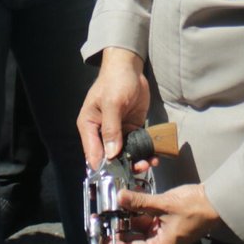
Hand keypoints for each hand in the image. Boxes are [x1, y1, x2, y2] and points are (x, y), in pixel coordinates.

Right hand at [78, 47, 150, 166]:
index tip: (117, 176)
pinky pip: (136, 144)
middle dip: (124, 165)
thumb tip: (112, 153)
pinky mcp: (131, 128)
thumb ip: (111, 128)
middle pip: (110, 157)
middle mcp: (101, 132)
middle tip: (139, 168)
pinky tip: (154, 155)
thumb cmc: (115, 80)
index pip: (93, 153)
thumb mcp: (112, 103)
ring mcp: (117, 131)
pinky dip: (144, 151)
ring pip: (124, 153)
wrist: (130, 67)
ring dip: (136, 160)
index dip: (104, 167)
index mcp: (89, 126)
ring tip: (149, 163)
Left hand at [112, 184, 220, 243]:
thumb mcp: (164, 204)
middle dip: (119, 227)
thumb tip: (119, 197)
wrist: (216, 201)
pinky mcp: (166, 222)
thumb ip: (140, 201)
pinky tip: (128, 199)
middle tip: (103, 216)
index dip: (114, 243)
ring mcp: (163, 233)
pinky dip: (138, 210)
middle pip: (133, 239)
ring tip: (112, 205)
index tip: (101, 235)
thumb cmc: (194, 208)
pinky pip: (147, 218)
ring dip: (127, 216)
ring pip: (139, 227)